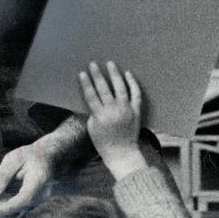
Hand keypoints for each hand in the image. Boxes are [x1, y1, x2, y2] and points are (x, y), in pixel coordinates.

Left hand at [0, 139, 54, 217]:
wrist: (50, 157)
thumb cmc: (32, 155)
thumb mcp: (14, 158)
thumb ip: (3, 175)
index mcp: (38, 179)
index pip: (23, 199)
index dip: (8, 208)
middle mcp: (43, 193)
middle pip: (22, 208)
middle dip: (4, 212)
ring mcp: (41, 199)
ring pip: (22, 210)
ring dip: (7, 211)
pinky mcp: (37, 202)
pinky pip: (23, 208)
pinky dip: (11, 207)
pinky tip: (1, 202)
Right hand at [79, 61, 145, 178]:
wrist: (122, 153)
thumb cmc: (104, 142)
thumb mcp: (92, 127)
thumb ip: (93, 111)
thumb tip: (95, 97)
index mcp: (100, 116)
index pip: (91, 96)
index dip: (86, 83)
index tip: (82, 73)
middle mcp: (113, 112)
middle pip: (104, 89)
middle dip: (97, 75)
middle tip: (93, 64)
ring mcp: (126, 111)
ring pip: (121, 88)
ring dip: (115, 75)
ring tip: (110, 64)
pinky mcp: (136, 112)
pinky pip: (136, 94)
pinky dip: (132, 83)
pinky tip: (128, 74)